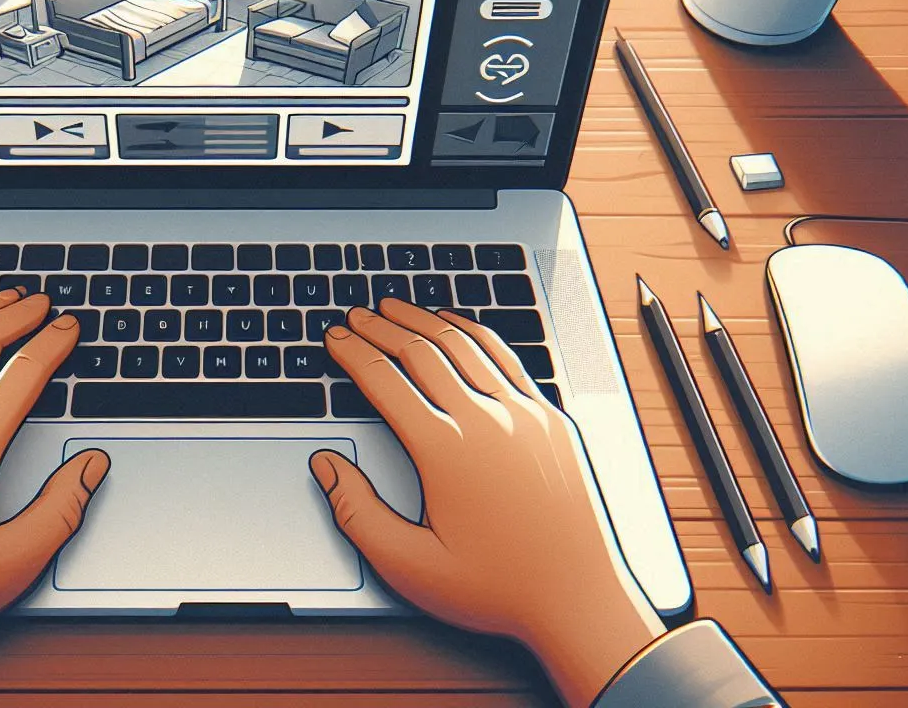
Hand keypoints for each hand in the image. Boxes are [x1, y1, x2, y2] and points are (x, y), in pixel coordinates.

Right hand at [315, 300, 664, 706]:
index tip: (333, 339)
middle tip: (355, 314)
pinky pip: (506, 358)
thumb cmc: (497, 589)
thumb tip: (328, 465)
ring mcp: (524, 414)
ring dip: (424, 320)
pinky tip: (457, 325)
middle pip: (421, 351)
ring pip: (464, 344)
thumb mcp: (411, 567)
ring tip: (395, 308)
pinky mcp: (551, 418)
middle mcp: (485, 420)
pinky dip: (474, 332)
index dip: (352, 354)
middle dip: (381, 328)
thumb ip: (358, 514)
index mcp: (445, 451)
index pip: (385, 381)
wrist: (579, 598)